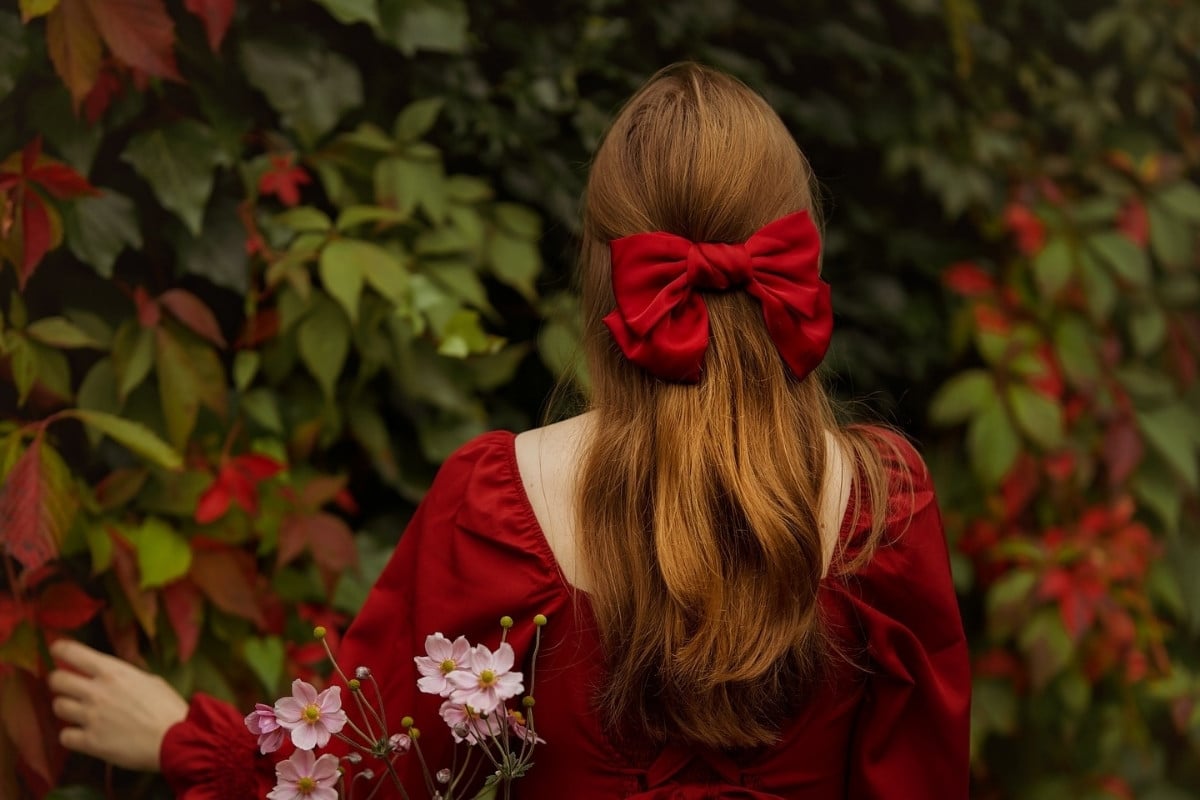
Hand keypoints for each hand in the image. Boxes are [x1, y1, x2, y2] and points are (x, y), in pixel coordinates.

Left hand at [47, 640, 188, 771]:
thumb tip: (111, 677)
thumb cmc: (168, 708)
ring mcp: (90, 717)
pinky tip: (85, 734)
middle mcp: (96, 691)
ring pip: (58, 707)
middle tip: (68, 687)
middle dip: (59, 682)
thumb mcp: (149, 680)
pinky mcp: (89, 742)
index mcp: (113, 672)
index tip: (57, 651)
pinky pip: (64, 736)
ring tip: (80, 713)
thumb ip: (124, 677)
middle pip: (57, 680)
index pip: (71, 652)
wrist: (175, 739)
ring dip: (67, 709)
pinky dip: (72, 736)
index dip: (59, 649)